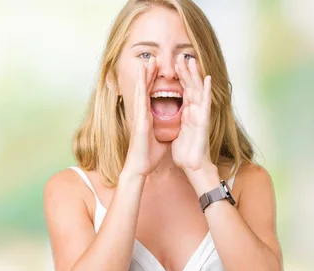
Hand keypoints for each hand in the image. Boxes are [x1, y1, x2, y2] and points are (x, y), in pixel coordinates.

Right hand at [123, 57, 167, 176]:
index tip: (158, 71)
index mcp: (148, 118)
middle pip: (146, 89)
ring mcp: (140, 115)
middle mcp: (143, 114)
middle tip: (153, 59)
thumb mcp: (163, 139)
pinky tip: (143, 76)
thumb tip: (173, 127)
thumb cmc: (149, 156)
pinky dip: (143, 86)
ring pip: (142, 90)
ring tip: (148, 61)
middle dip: (149, 74)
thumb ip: (166, 130)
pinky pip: (142, 99)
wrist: (140, 168)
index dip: (154, 83)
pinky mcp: (140, 120)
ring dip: (145, 75)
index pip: (152, 96)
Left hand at [172, 55, 212, 171]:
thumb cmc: (185, 153)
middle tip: (181, 56)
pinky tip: (207, 78)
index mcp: (187, 113)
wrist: (191, 165)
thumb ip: (176, 123)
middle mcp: (195, 111)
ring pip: (197, 90)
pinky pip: (205, 103)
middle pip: (190, 87)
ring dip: (194, 75)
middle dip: (185, 71)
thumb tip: (171, 119)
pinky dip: (206, 90)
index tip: (174, 65)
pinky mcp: (203, 121)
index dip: (179, 78)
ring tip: (191, 60)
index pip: (183, 91)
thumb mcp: (176, 133)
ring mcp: (200, 115)